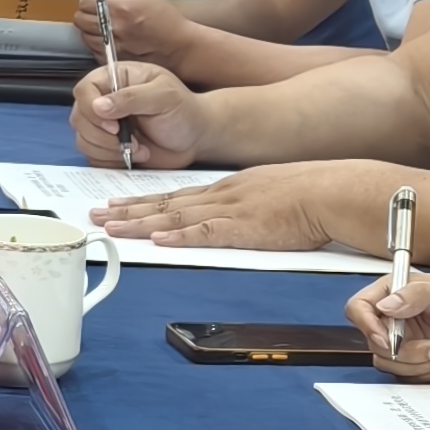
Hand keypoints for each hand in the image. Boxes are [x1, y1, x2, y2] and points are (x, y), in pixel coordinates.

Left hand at [69, 0, 207, 73]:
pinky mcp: (113, 61)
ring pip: (84, 35)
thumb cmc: (165, 18)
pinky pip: (93, 50)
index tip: (98, 1)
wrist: (179, 48)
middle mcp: (114, 28)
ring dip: (90, 30)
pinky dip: (97, 44)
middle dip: (87, 13)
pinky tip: (111, 40)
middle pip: (80, 18)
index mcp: (121, 7)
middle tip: (100, 14)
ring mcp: (112, 46)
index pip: (85, 1)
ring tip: (106, 27)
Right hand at [71, 61, 207, 171]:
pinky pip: (93, 157)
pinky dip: (112, 162)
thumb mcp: (164, 96)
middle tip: (132, 141)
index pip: (84, 90)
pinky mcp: (107, 147)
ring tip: (139, 149)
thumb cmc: (184, 110)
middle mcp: (104, 101)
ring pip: (84, 140)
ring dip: (110, 151)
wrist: (195, 137)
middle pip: (79, 118)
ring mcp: (104, 125)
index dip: (92, 109)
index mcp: (115, 79)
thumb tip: (99, 106)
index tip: (114, 125)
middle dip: (103, 136)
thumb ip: (132, 97)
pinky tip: (135, 157)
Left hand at [92, 157, 348, 250]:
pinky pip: (206, 233)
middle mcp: (221, 196)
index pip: (175, 195)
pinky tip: (158, 240)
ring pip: (176, 217)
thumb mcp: (268, 191)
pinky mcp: (245, 229)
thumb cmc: (309, 193)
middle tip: (98, 214)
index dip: (143, 200)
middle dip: (128, 210)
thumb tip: (233, 216)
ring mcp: (230, 211)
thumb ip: (245, 204)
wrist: (331, 190)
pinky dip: (180, 237)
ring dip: (141, 222)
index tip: (117, 203)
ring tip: (113, 226)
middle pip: (166, 204)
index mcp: (227, 189)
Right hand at [347, 268, 429, 379]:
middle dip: (403, 352)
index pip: (361, 306)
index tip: (385, 339)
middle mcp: (398, 315)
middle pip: (373, 341)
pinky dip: (425, 374)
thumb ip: (418, 296)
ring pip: (388, 362)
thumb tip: (386, 304)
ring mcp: (408, 338)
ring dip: (417, 365)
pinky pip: (406, 375)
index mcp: (399, 290)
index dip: (366, 325)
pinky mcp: (419, 358)